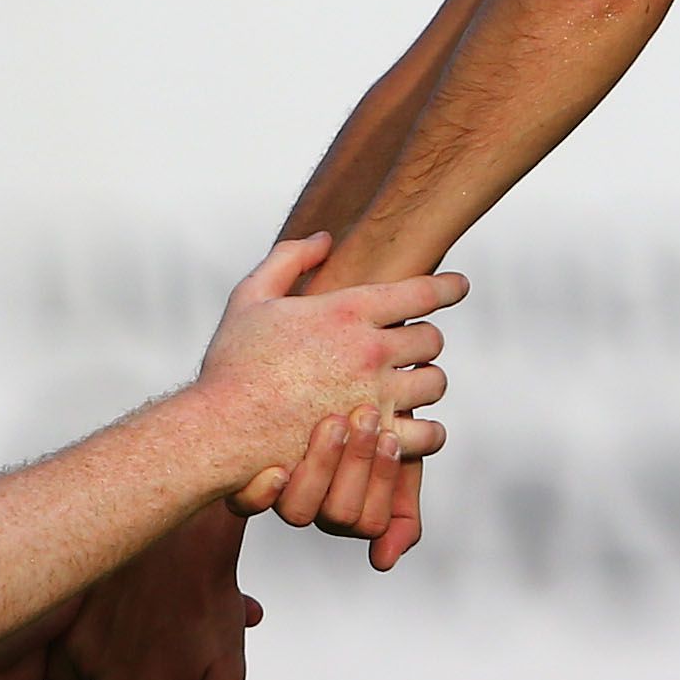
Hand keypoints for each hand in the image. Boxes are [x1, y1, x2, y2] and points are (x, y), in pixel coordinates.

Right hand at [48, 503, 258, 679]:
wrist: (180, 539)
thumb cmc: (212, 607)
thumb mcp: (225, 675)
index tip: (199, 647)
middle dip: (154, 670)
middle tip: (173, 627)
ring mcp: (88, 666)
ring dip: (120, 660)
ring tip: (147, 619)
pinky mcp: (65, 638)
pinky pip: (67, 672)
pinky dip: (84, 656)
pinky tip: (108, 621)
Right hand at [197, 234, 458, 484]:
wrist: (220, 428)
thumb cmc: (231, 363)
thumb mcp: (251, 297)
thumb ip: (289, 258)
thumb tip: (326, 238)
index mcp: (347, 311)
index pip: (421, 292)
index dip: (446, 287)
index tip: (459, 287)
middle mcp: (370, 350)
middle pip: (433, 340)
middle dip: (423, 342)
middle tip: (411, 350)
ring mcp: (376, 396)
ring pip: (435, 384)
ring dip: (425, 384)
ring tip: (410, 389)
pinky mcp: (374, 440)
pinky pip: (429, 434)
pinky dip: (426, 431)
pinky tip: (412, 430)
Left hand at [239, 406, 443, 560]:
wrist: (331, 383)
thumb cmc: (363, 423)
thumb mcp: (397, 464)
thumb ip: (402, 515)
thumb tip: (382, 562)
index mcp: (349, 507)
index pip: (370, 519)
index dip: (381, 479)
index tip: (390, 437)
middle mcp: (316, 507)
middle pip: (340, 513)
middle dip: (358, 463)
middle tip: (366, 417)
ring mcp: (282, 497)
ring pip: (302, 511)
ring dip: (322, 466)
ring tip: (335, 422)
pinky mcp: (247, 485)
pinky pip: (248, 506)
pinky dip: (262, 494)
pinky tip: (277, 470)